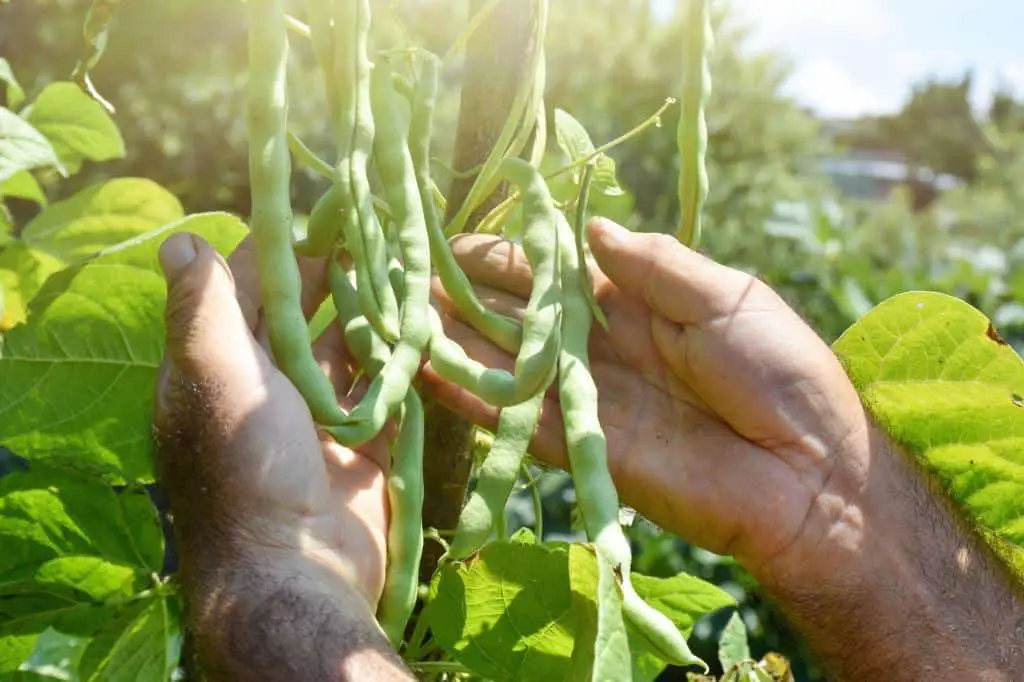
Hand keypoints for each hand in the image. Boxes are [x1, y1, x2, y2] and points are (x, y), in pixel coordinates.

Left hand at [153, 233, 387, 606]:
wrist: (301, 571)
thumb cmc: (248, 466)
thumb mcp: (216, 376)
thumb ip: (203, 308)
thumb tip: (178, 241)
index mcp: (218, 372)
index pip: (243, 293)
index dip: (278, 250)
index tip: (318, 210)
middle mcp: (265, 393)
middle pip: (301, 318)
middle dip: (335, 278)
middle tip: (376, 234)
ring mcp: (316, 422)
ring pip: (346, 352)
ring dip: (371, 318)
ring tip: (406, 273)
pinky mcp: (362, 448)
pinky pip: (383, 393)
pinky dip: (399, 365)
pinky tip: (423, 330)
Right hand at [424, 218, 872, 585]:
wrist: (811, 473)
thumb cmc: (780, 369)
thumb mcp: (727, 294)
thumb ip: (655, 263)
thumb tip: (587, 226)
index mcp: (633, 300)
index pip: (550, 267)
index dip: (502, 251)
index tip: (446, 235)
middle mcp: (598, 346)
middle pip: (515, 313)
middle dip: (460, 293)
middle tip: (399, 274)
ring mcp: (586, 398)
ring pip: (505, 364)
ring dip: (453, 341)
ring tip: (394, 316)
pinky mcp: (582, 449)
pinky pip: (518, 418)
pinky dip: (473, 397)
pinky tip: (427, 370)